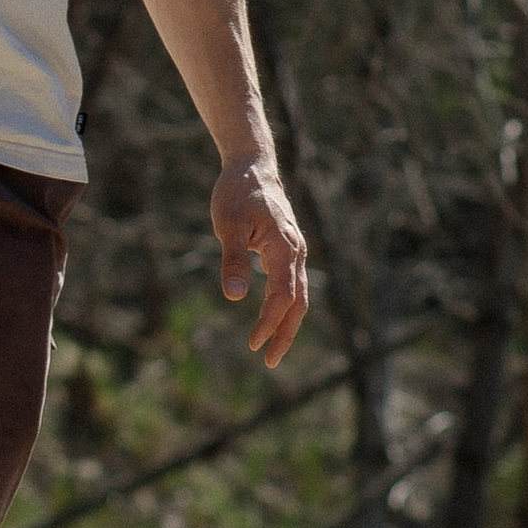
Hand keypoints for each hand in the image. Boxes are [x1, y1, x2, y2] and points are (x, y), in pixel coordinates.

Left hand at [214, 154, 307, 367]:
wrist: (252, 167)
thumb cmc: (237, 193)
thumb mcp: (228, 224)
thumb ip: (232, 259)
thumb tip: (235, 297)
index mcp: (284, 247)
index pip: (283, 295)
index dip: (270, 323)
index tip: (253, 345)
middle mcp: (296, 252)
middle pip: (299, 303)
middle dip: (285, 334)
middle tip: (268, 361)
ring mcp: (294, 252)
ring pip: (298, 296)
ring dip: (287, 323)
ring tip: (270, 348)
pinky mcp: (287, 250)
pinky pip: (291, 285)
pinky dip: (285, 306)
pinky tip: (270, 318)